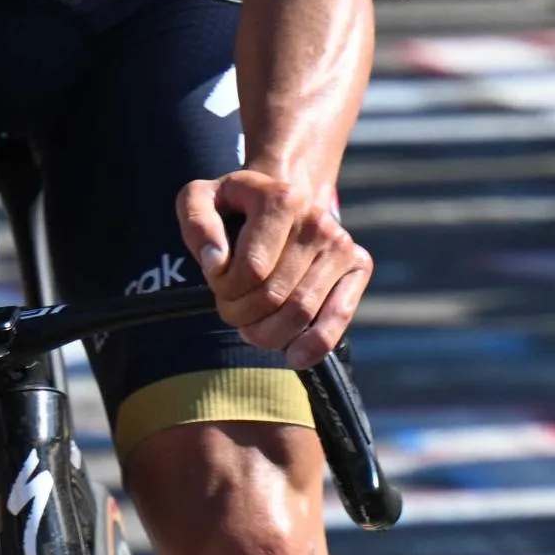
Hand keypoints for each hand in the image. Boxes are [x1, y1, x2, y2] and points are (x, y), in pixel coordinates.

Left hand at [176, 169, 368, 367]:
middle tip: (230, 309)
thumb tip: (216, 262)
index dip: (225, 288)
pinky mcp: (358, 265)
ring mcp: (340, 244)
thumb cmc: (232, 206)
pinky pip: (339, 316)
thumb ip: (197, 223)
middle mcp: (317, 220)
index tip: (217, 282)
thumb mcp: (199, 199)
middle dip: (242, 314)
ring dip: (267, 333)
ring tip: (251, 327)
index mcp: (281, 199)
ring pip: (301, 313)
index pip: (252, 269)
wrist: (278, 198)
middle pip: (274, 295)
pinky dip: (315, 344)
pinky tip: (294, 356)